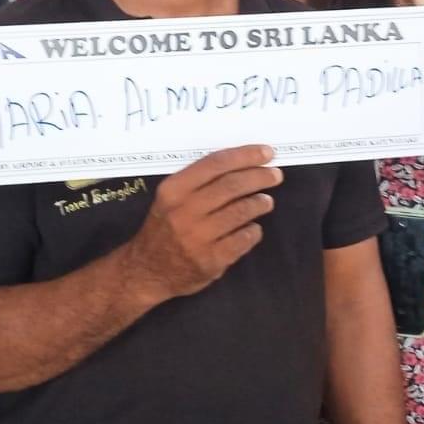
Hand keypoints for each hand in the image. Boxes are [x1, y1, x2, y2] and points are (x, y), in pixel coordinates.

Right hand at [122, 146, 280, 303]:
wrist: (147, 271)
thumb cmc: (164, 227)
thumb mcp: (170, 198)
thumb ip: (198, 181)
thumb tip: (242, 163)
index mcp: (173, 190)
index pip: (216, 164)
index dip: (245, 156)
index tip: (266, 152)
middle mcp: (184, 212)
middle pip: (232, 185)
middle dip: (260, 177)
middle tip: (275, 176)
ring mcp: (198, 238)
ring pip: (241, 211)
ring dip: (260, 203)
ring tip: (266, 202)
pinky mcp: (211, 261)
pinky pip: (243, 239)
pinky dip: (253, 231)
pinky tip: (252, 228)